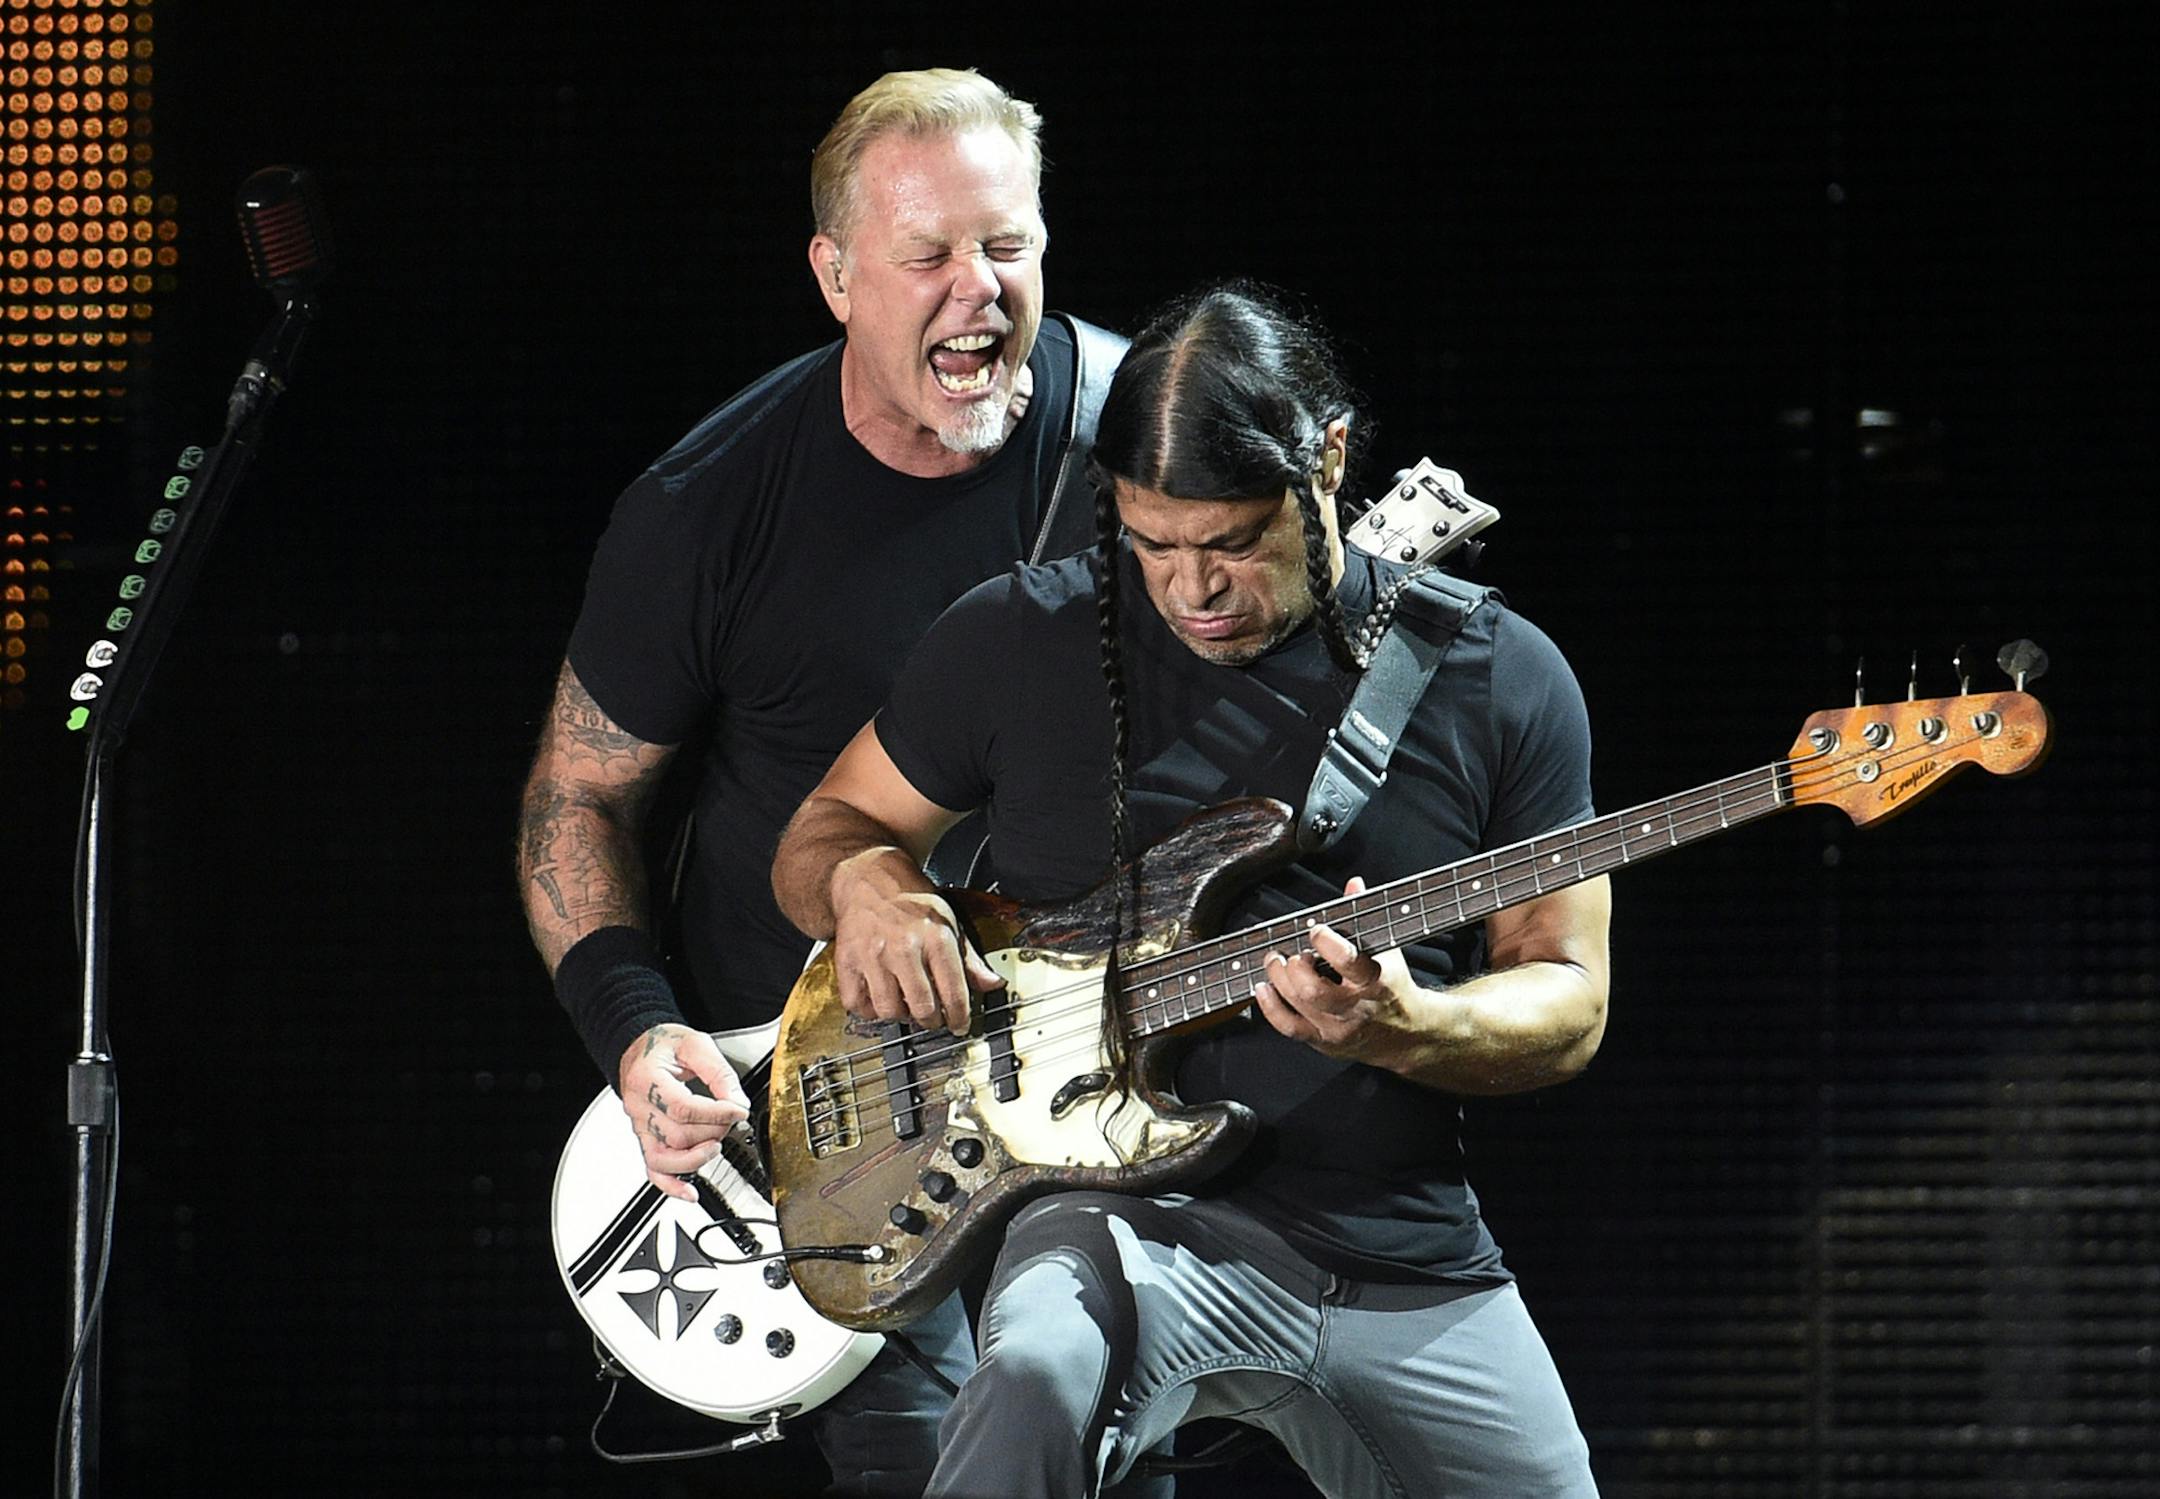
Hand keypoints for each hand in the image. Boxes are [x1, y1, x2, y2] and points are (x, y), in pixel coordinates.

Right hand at [617, 1023, 750, 1202]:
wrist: (639, 1047)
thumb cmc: (664, 1045)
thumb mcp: (695, 1045)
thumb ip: (719, 1073)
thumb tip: (737, 1102)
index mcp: (646, 1079)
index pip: (682, 1108)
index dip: (716, 1113)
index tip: (739, 1110)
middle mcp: (638, 1107)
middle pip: (676, 1135)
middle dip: (712, 1132)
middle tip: (730, 1119)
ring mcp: (640, 1126)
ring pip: (664, 1159)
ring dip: (695, 1159)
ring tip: (715, 1146)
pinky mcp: (645, 1138)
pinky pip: (653, 1169)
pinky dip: (671, 1185)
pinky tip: (690, 1193)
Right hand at [830, 849, 1001, 1032]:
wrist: (870, 878)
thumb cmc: (911, 901)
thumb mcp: (950, 922)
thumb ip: (970, 959)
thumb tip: (992, 984)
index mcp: (936, 938)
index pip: (954, 993)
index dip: (959, 1018)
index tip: (959, 1025)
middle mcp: (904, 948)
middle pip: (922, 1008)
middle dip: (932, 1021)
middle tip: (933, 1017)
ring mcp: (873, 956)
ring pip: (890, 1011)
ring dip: (901, 1015)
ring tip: (906, 1003)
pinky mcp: (848, 961)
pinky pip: (857, 1004)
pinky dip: (869, 1009)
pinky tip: (880, 997)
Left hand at [1251, 876, 1415, 1061]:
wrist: (1408, 1033)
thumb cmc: (1393, 986)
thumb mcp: (1387, 951)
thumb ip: (1365, 917)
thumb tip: (1353, 884)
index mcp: (1376, 982)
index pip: (1349, 962)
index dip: (1327, 943)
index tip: (1316, 930)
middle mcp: (1356, 1008)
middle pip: (1314, 990)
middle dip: (1295, 966)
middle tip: (1290, 952)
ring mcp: (1338, 1028)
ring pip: (1299, 1004)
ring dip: (1279, 979)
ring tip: (1275, 962)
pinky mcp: (1323, 1041)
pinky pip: (1289, 1028)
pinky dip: (1270, 1007)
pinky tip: (1263, 988)